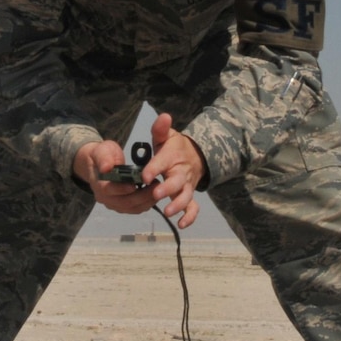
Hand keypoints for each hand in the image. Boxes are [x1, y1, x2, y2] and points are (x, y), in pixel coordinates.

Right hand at [73, 139, 161, 217]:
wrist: (101, 163)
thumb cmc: (103, 155)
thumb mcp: (101, 151)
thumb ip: (103, 158)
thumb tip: (106, 168)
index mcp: (98, 184)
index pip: (108, 190)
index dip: (122, 189)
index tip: (134, 185)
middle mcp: (105, 198)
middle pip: (124, 202)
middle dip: (141, 195)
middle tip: (155, 185)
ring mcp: (114, 204)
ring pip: (132, 208)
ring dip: (147, 200)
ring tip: (158, 189)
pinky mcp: (123, 206)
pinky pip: (136, 208)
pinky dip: (147, 203)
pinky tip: (155, 194)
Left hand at [139, 112, 206, 229]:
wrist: (196, 156)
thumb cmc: (175, 148)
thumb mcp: (167, 136)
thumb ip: (161, 129)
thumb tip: (163, 116)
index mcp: (172, 157)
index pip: (162, 162)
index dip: (153, 169)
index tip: (144, 176)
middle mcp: (181, 173)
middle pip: (177, 182)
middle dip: (167, 189)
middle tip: (155, 194)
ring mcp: (186, 186)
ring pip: (186, 196)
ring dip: (178, 205)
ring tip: (168, 211)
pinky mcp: (189, 196)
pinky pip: (193, 208)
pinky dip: (190, 217)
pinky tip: (181, 224)